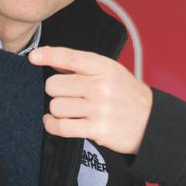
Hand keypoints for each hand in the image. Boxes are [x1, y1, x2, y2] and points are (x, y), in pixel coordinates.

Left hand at [28, 46, 152, 154]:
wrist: (151, 121)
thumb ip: (81, 66)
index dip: (47, 55)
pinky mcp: (97, 130)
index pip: (69, 57)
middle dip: (54, 91)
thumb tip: (51, 58)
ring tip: (65, 110)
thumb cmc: (126, 95)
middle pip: (54, 85)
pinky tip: (54, 122)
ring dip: (56, 110)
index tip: (33, 58)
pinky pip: (62, 127)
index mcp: (103, 67)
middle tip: (65, 96)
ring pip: (56, 107)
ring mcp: (98, 109)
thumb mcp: (110, 72)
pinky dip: (52, 125)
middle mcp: (100, 86)